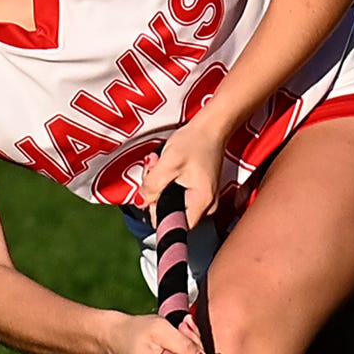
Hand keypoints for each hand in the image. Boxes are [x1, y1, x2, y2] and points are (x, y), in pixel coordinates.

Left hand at [135, 114, 227, 230]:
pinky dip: (168, 183)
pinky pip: (178, 195)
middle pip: (171, 214)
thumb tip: (141, 202)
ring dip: (160, 187)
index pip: (174, 226)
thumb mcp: (168, 163)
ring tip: (159, 165)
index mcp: (201, 203)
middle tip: (154, 172)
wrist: (211, 127)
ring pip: (172, 204)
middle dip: (156, 195)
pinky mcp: (200, 191)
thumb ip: (152, 186)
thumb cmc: (194, 141)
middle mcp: (207, 206)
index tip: (152, 194)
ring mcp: (204, 199)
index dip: (157, 213)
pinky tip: (166, 167)